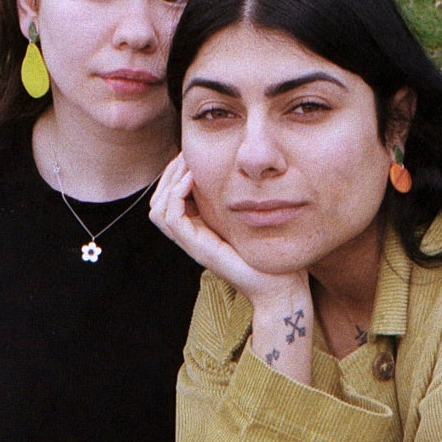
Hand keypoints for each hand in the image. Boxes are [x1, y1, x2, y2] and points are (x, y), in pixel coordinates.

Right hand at [150, 155, 312, 381]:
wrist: (282, 288)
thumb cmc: (276, 255)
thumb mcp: (256, 219)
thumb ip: (246, 201)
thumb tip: (250, 173)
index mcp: (203, 230)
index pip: (172, 199)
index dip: (176, 175)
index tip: (193, 155)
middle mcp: (194, 237)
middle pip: (160, 201)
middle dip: (169, 173)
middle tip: (186, 153)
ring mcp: (194, 244)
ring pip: (159, 208)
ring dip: (169, 181)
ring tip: (188, 163)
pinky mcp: (199, 249)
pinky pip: (171, 218)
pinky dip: (176, 195)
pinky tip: (193, 179)